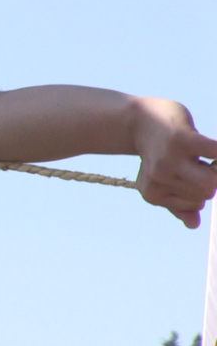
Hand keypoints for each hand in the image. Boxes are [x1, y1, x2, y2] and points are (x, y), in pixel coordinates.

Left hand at [132, 97, 216, 227]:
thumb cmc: (157, 152)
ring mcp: (169, 159)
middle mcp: (157, 179)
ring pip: (210, 180)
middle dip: (210, 179)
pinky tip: (216, 152)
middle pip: (205, 193)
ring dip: (216, 167)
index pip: (196, 205)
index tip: (190, 173)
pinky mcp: (182, 139)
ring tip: (203, 154)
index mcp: (152, 193)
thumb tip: (193, 225)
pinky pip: (215, 152)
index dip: (200, 190)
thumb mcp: (163, 181)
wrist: (137, 120)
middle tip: (199, 162)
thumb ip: (178, 204)